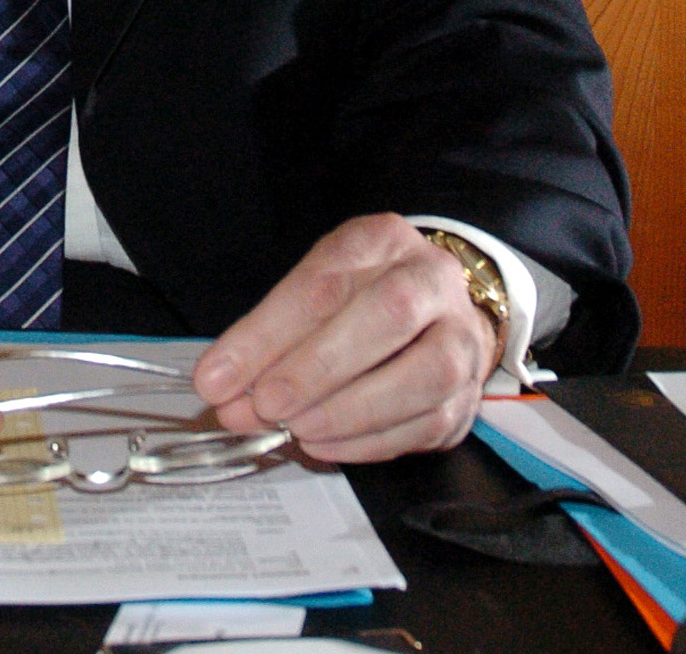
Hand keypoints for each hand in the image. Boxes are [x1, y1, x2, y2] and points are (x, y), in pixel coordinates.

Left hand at [190, 213, 503, 461]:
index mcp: (382, 240)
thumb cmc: (359, 299)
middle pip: (388, 314)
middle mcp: (433, 281)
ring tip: (294, 430)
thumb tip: (220, 389)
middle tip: (263, 404)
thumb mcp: (310, 292)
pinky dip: (370, 441)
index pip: (323, 282)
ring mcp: (462, 338)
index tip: (217, 377)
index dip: (266, 334)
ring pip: (425, 373)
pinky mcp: (468, 396)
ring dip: (350, 410)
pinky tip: (324, 445)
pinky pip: (428, 422)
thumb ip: (266, 338)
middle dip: (318, 366)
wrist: (435, 314)